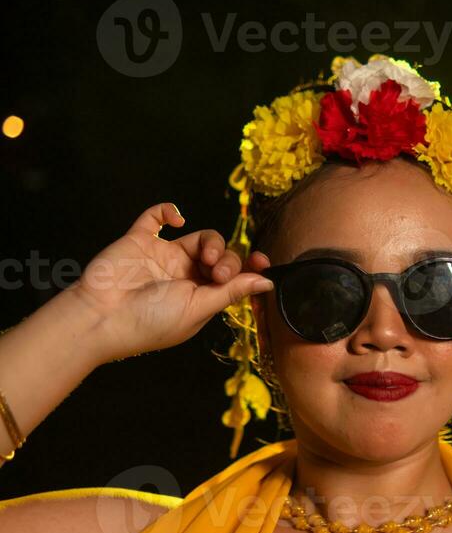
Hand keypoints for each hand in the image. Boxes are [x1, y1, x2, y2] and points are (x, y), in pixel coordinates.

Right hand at [67, 202, 272, 363]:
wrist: (103, 316)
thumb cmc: (151, 321)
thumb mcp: (198, 309)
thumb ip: (231, 292)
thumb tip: (266, 284)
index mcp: (200, 297)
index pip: (233, 276)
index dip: (249, 266)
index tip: (262, 261)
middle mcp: (184, 276)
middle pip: (222, 255)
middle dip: (227, 260)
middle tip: (215, 273)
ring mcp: (163, 256)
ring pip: (201, 236)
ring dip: (212, 242)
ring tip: (205, 258)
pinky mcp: (141, 240)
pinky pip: (157, 217)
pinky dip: (169, 210)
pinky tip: (179, 220)